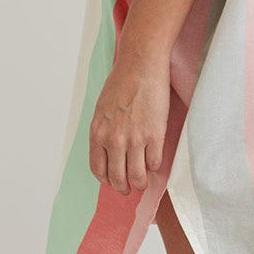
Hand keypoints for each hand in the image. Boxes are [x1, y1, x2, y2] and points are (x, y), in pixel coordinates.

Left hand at [89, 56, 169, 195]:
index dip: (106, 180)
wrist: (140, 65)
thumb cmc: (122, 81)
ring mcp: (135, 139)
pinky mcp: (154, 135)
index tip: (113, 181)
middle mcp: (114, 140)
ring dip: (141, 183)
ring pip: (137, 176)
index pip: (98, 169)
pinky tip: (155, 161)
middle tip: (130, 188)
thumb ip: (104, 131)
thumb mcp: (102, 109)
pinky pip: (155, 162)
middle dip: (124, 188)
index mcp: (98, 133)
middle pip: (117, 178)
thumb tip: (111, 150)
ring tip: (144, 181)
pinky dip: (155, 166)